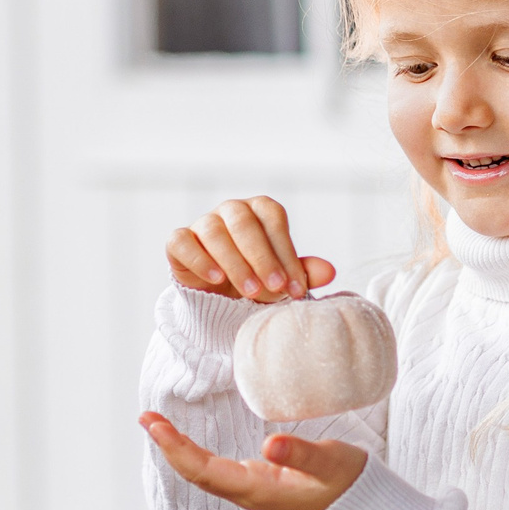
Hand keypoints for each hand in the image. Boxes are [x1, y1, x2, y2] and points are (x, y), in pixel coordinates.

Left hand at [140, 413, 365, 509]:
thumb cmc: (346, 478)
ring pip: (202, 472)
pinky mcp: (256, 480)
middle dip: (168, 446)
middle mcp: (248, 492)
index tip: (156, 425)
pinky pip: (214, 469)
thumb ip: (301, 453)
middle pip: (196, 473)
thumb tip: (268, 444)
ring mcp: (250, 488)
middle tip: (145, 416)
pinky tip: (184, 439)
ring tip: (155, 423)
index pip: (206, 470)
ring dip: (177, 449)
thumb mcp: (329, 461)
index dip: (177, 449)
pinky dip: (193, 452)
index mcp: (259, 489)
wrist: (361, 501)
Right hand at [166, 196, 336, 301]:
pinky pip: (182, 242)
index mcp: (259, 212)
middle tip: (274, 287)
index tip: (295, 287)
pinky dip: (199, 259)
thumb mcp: (282, 279)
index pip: (273, 220)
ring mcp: (203, 224)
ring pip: (214, 231)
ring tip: (250, 290)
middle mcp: (231, 211)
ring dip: (235, 262)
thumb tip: (330, 272)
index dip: (285, 252)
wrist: (220, 298)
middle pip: (244, 222)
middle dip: (261, 257)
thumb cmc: (257, 279)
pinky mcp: (178, 242)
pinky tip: (216, 279)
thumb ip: (303, 273)